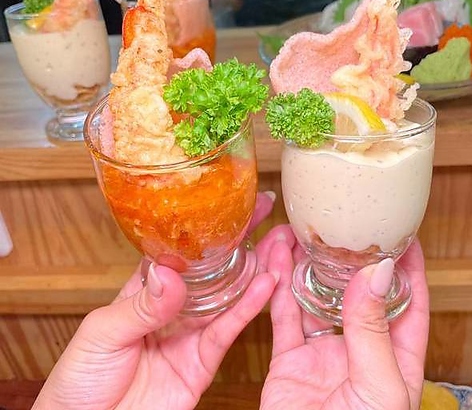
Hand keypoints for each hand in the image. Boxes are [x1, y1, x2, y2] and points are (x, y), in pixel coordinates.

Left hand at [33, 191, 280, 409]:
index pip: (181, 247)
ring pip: (230, 293)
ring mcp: (191, 330)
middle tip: (268, 215)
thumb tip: (169, 273)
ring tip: (279, 245)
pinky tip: (267, 287)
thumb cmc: (81, 380)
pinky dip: (249, 308)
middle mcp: (175, 304)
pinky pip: (229, 330)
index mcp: (147, 287)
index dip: (206, 224)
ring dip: (255, 268)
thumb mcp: (103, 333)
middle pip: (214, 266)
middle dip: (242, 240)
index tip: (229, 202)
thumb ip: (141, 306)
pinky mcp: (203, 360)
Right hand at [261, 230, 428, 409]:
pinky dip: (276, 290)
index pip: (407, 302)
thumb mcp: (377, 387)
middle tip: (336, 227)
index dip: (406, 267)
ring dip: (304, 267)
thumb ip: (374, 330)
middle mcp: (358, 349)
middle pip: (352, 293)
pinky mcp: (290, 360)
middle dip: (344, 258)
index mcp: (393, 357)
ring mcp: (322, 353)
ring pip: (313, 298)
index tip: (401, 233)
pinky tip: (275, 264)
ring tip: (297, 235)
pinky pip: (282, 317)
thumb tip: (376, 274)